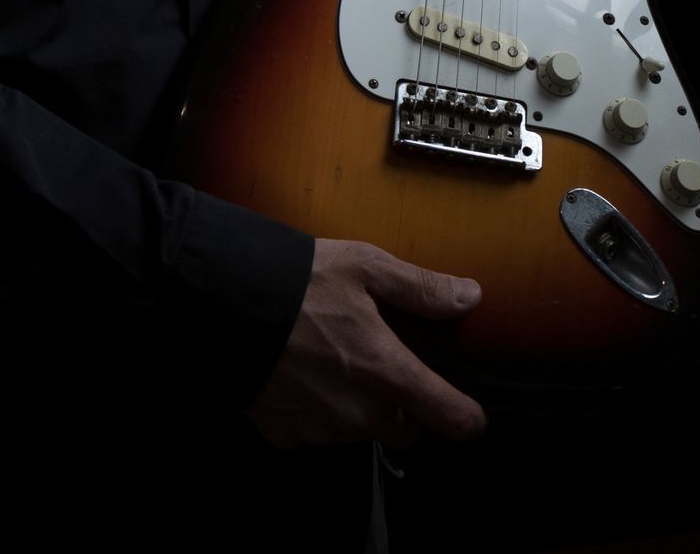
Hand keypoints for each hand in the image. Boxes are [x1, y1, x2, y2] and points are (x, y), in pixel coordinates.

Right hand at [247, 238, 485, 449]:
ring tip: (338, 363)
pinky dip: (316, 412)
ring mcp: (318, 428)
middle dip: (404, 408)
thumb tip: (470, 296)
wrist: (227, 302)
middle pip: (402, 429)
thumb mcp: (366, 266)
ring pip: (357, 432)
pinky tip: (303, 376)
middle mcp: (357, 411)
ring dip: (358, 409)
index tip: (472, 418)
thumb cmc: (300, 279)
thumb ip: (421, 287)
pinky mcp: (282, 433)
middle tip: (388, 369)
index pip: (444, 414)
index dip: (465, 419)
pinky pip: (313, 434)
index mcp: (385, 370)